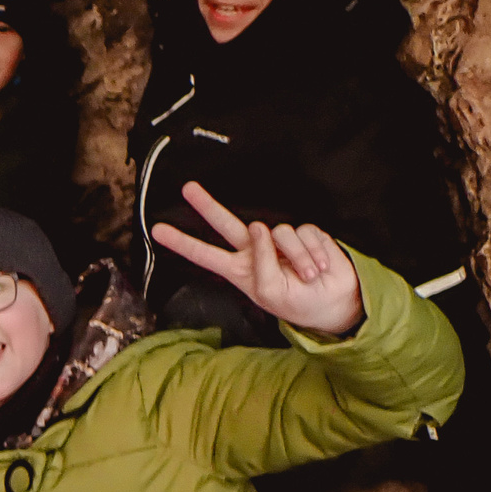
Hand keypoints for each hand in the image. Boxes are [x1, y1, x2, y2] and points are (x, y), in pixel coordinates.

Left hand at [150, 182, 360, 336]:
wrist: (332, 302)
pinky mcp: (303, 233)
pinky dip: (314, 252)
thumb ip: (260, 261)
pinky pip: (305, 233)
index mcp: (238, 269)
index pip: (205, 255)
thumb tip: (258, 227)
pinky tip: (319, 266)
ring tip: (307, 276)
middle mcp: (254, 250)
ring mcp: (278, 240)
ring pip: (279, 232)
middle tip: (187, 188)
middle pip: (226, 224)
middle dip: (207, 206)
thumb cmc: (295, 301)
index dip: (183, 243)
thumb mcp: (269, 291)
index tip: (158, 231)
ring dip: (298, 257)